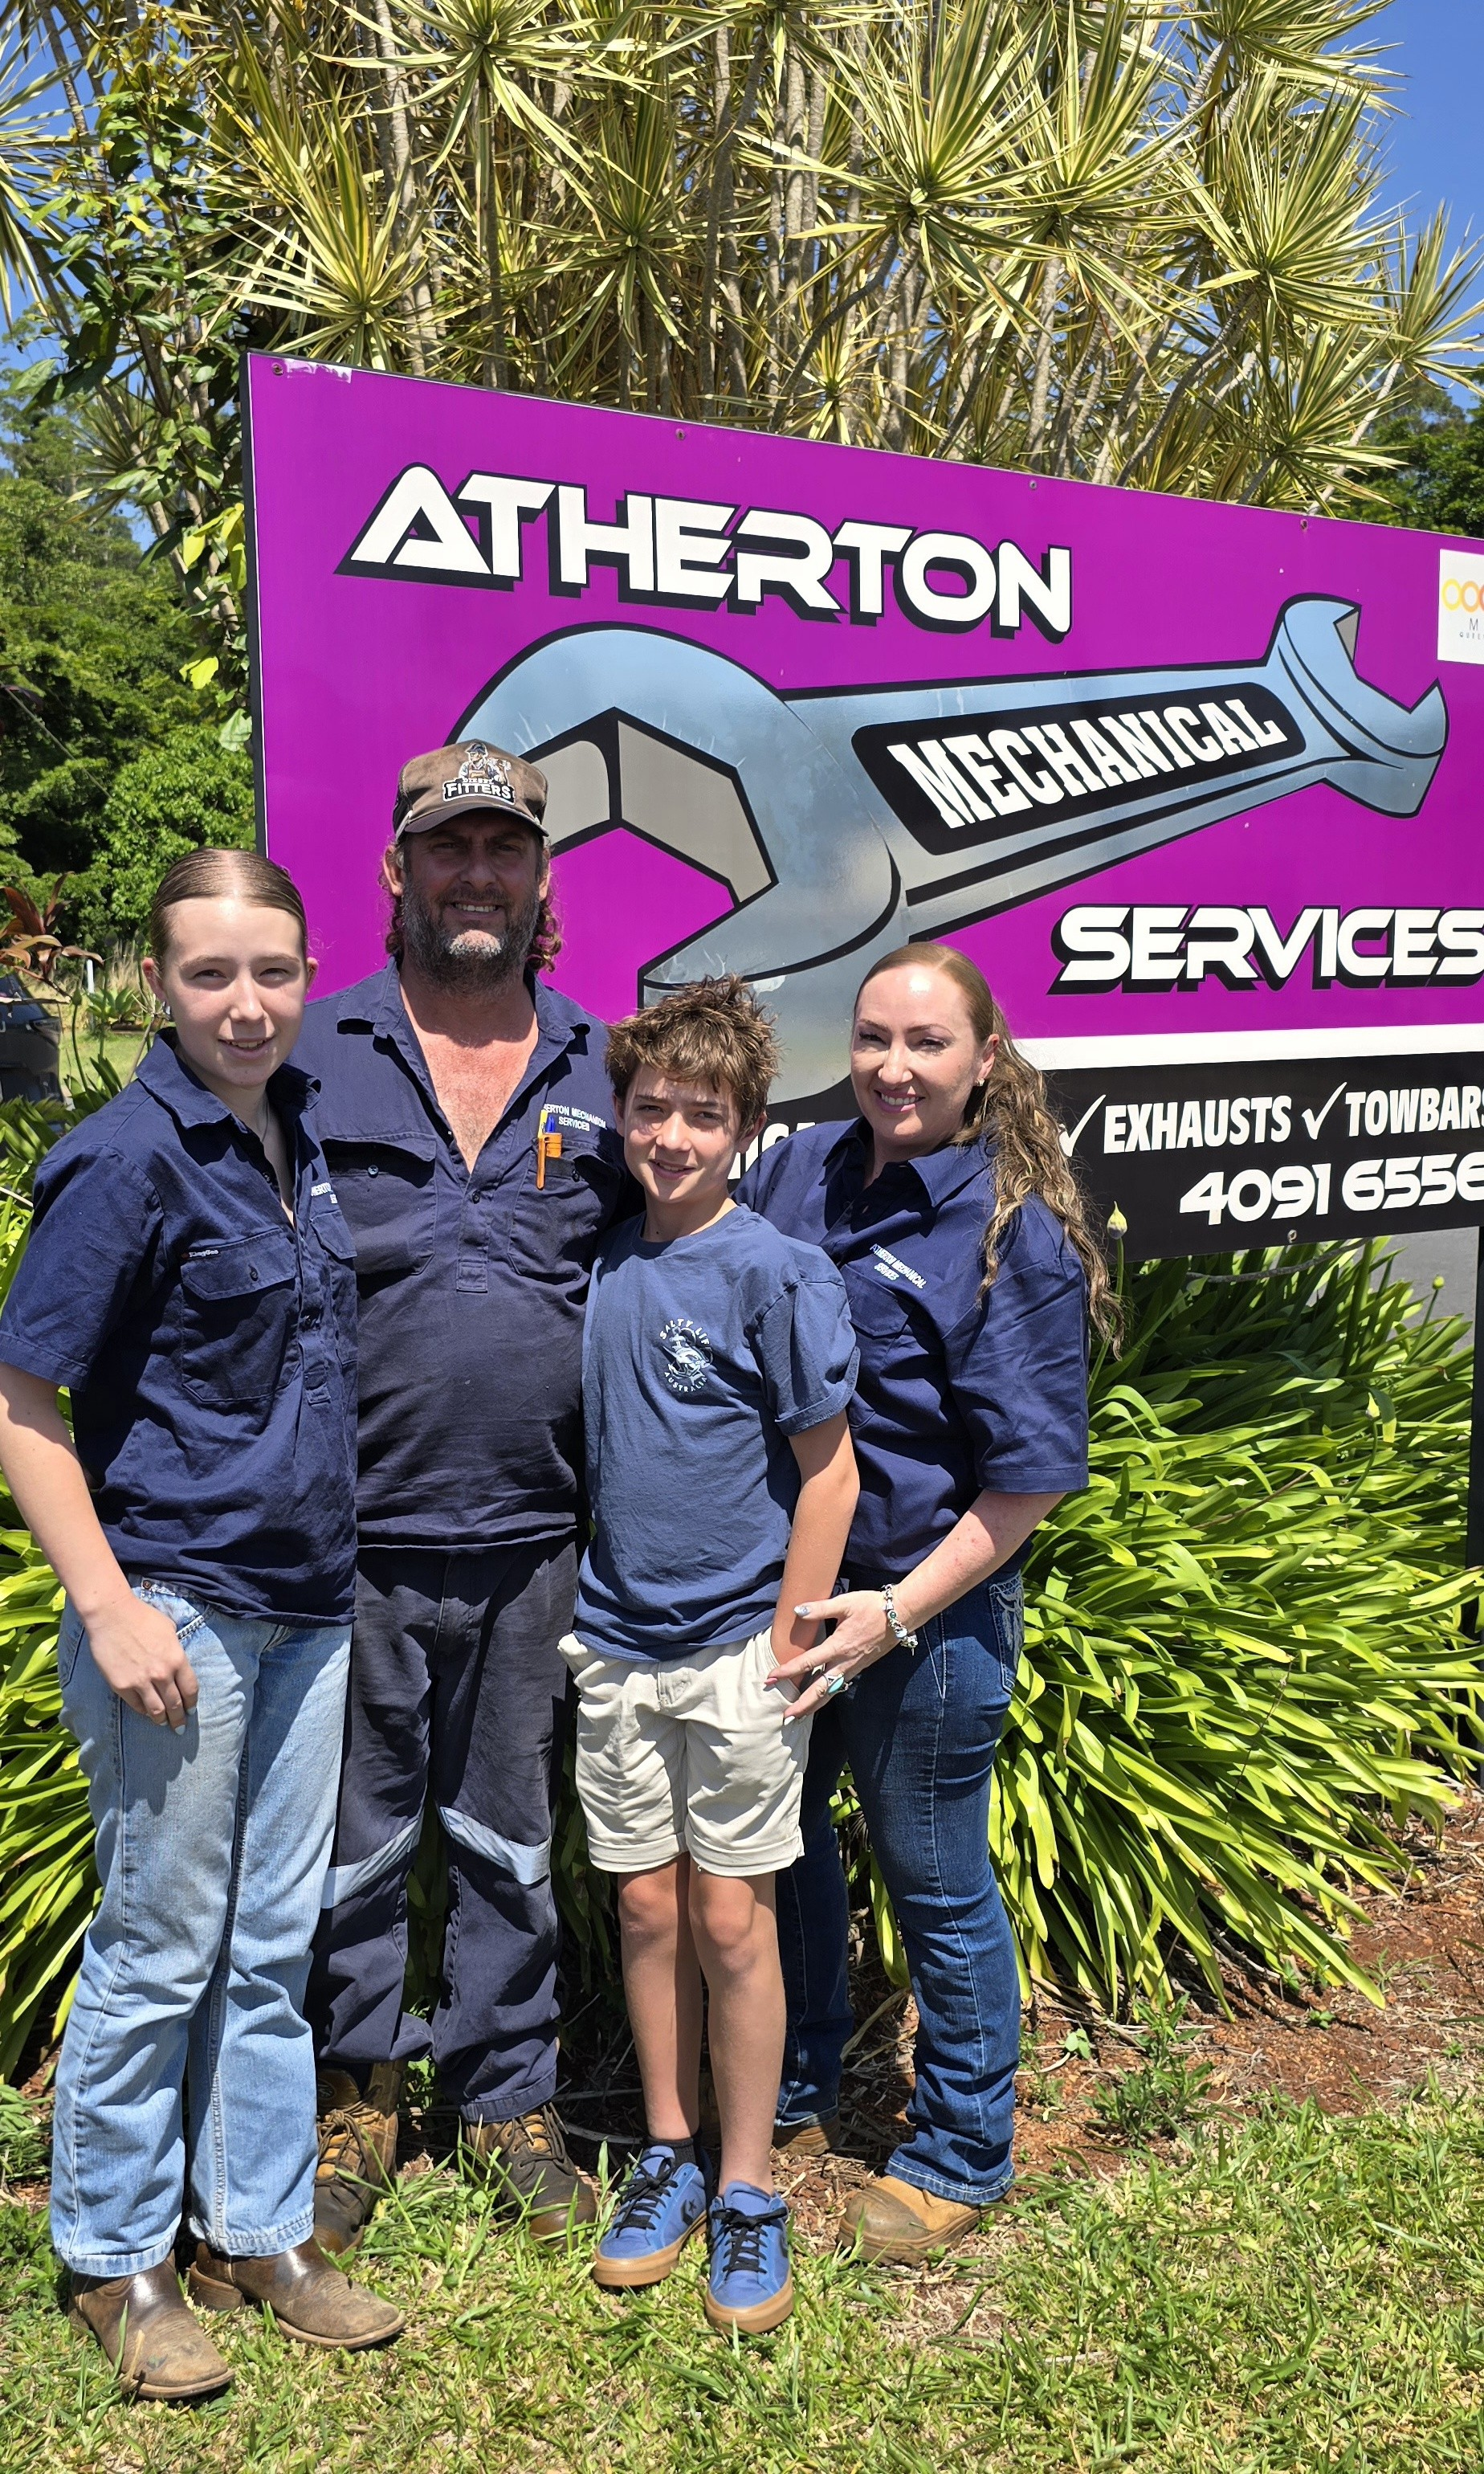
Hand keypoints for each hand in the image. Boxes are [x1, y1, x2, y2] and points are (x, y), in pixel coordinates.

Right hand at [83, 1596, 199, 1730]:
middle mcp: (162, 1674)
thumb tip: (177, 1663)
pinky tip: (146, 1713)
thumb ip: (175, 1650)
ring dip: (162, 1720)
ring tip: (164, 1724)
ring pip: (156, 1711)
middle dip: (179, 1719)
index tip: (191, 1711)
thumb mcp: (169, 1630)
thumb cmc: (141, 1617)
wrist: (111, 1615)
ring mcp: (141, 1682)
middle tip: (180, 1727)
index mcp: (177, 1659)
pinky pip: (136, 1706)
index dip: (192, 1703)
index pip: (190, 1690)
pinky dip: (143, 1712)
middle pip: (175, 1705)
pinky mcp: (121, 1686)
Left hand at [766, 1590, 897, 1721]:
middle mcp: (846, 1661)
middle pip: (820, 1689)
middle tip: (786, 1717)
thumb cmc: (872, 1606)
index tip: (770, 1678)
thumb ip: (820, 1608)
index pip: (808, 1662)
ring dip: (815, 1705)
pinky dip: (828, 1695)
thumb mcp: (844, 1603)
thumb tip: (797, 1611)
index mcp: (839, 1645)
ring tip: (800, 1715)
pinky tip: (822, 1698)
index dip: (788, 1671)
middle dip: (802, 1704)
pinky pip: (841, 1685)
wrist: (901, 1614)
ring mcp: (855, 1667)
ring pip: (832, 1691)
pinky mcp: (861, 1667)